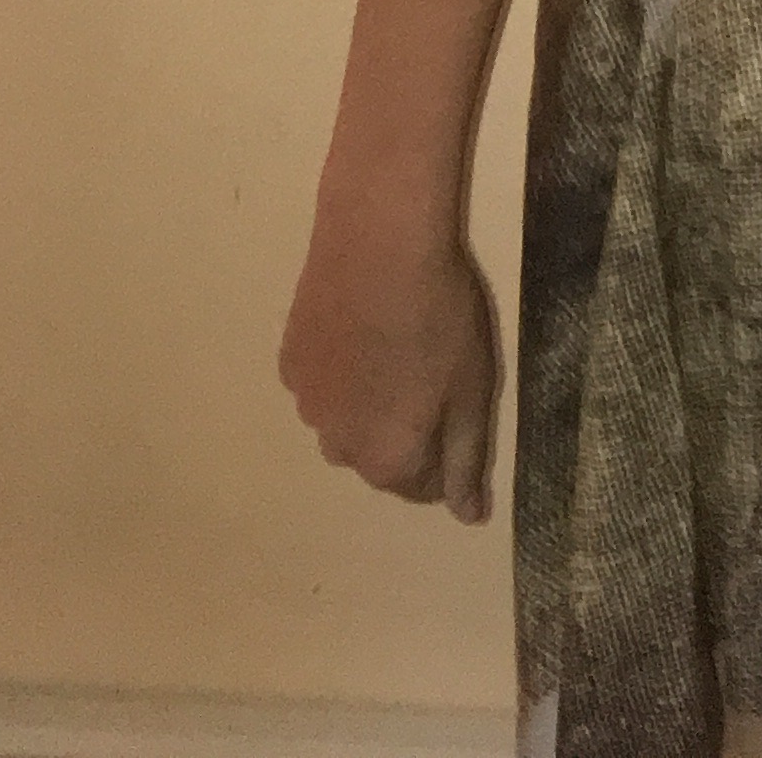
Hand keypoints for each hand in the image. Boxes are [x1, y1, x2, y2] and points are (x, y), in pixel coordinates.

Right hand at [280, 213, 502, 523]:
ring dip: (368, 400)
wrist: (380, 243)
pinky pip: (321, 383)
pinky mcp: (288, 361)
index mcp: (387, 462)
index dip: (445, 449)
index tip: (456, 402)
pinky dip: (340, 368)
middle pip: (379, 456)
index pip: (422, 486)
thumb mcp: (473, 392)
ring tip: (393, 343)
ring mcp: (305, 405)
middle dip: (404, 427)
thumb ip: (466, 462)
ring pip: (345, 420)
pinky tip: (360, 326)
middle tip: (429, 367)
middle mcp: (337, 449)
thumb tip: (468, 518)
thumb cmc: (440, 318)